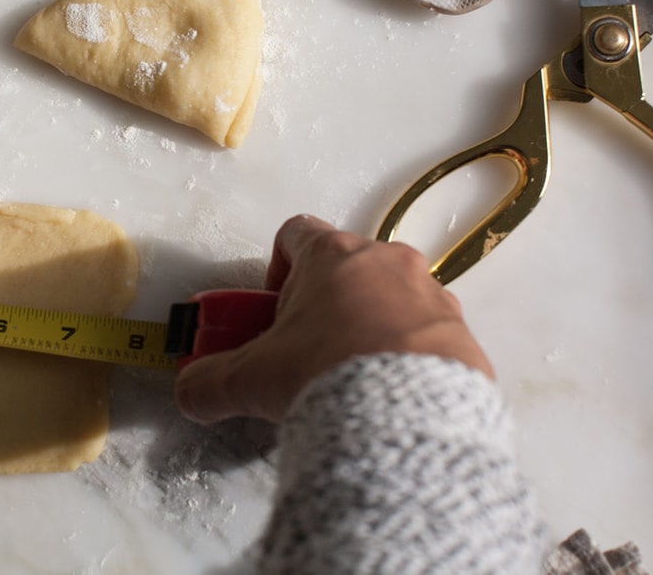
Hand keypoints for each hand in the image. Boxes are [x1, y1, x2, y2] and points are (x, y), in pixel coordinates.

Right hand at [175, 215, 492, 423]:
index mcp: (332, 255)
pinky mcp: (464, 335)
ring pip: (392, 300)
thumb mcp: (251, 380)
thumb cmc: (324, 375)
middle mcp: (387, 262)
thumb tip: (188, 392)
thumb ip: (210, 381)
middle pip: (348, 268)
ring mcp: (432, 296)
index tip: (272, 308)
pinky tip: (391, 397)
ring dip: (371, 328)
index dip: (277, 267)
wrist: (408, 419)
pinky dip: (407, 358)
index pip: (296, 233)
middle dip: (327, 305)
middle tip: (308, 353)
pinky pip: (428, 337)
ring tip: (354, 381)